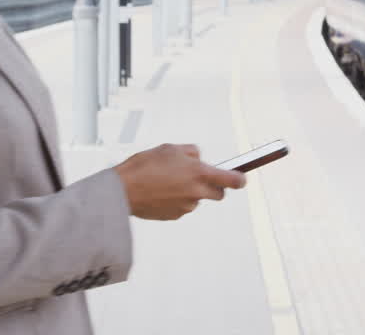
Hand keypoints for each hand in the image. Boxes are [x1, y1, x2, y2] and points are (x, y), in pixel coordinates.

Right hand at [112, 144, 246, 220]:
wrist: (122, 190)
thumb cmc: (145, 166)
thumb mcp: (171, 148)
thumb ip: (191, 153)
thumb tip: (198, 159)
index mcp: (199, 173)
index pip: (232, 180)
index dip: (240, 179)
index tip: (242, 178)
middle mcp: (196, 192)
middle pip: (218, 194)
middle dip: (214, 186)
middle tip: (199, 177)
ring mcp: (185, 206)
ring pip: (197, 199)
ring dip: (189, 192)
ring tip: (168, 181)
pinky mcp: (174, 216)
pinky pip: (181, 206)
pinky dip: (176, 200)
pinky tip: (160, 191)